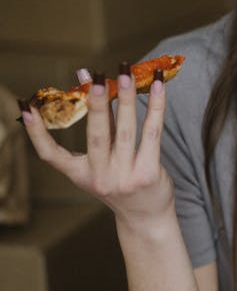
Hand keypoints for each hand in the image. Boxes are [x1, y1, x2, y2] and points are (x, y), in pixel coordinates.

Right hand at [20, 65, 173, 226]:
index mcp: (81, 175)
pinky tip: (157, 85)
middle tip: (96, 78)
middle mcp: (101, 177)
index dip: (37, 133)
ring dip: (126, 98)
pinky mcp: (149, 174)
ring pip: (127, 130)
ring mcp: (125, 177)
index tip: (26, 108)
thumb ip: (100, 123)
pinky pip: (152, 133)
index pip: (51, 155)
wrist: (146, 219)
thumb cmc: (123, 182)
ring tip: (126, 72)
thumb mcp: (104, 161)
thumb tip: (88, 77)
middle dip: (97, 105)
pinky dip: (155, 107)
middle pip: (97, 136)